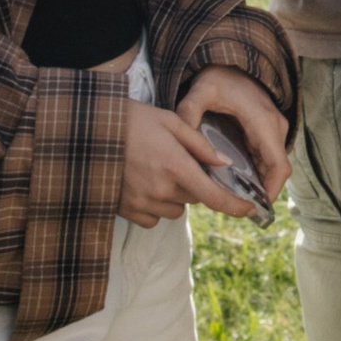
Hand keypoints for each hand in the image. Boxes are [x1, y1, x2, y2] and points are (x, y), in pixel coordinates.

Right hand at [120, 96, 260, 225]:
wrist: (89, 131)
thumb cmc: (134, 121)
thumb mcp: (171, 122)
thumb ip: (200, 145)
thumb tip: (224, 164)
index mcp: (176, 166)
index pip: (214, 197)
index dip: (236, 207)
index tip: (250, 210)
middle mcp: (161, 190)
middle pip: (194, 199)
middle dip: (194, 184)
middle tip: (178, 162)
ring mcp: (141, 203)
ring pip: (175, 210)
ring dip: (175, 197)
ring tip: (157, 171)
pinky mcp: (125, 210)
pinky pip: (153, 218)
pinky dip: (155, 206)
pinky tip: (144, 184)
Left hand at [178, 64, 289, 208]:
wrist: (233, 60)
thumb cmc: (219, 77)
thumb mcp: (199, 92)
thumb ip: (188, 114)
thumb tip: (181, 144)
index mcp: (263, 122)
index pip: (278, 165)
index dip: (271, 190)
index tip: (255, 207)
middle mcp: (275, 127)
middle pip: (277, 170)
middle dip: (261, 192)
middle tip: (237, 209)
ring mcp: (274, 129)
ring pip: (273, 166)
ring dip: (259, 183)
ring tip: (233, 200)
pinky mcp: (268, 131)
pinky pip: (268, 158)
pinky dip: (257, 173)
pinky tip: (236, 183)